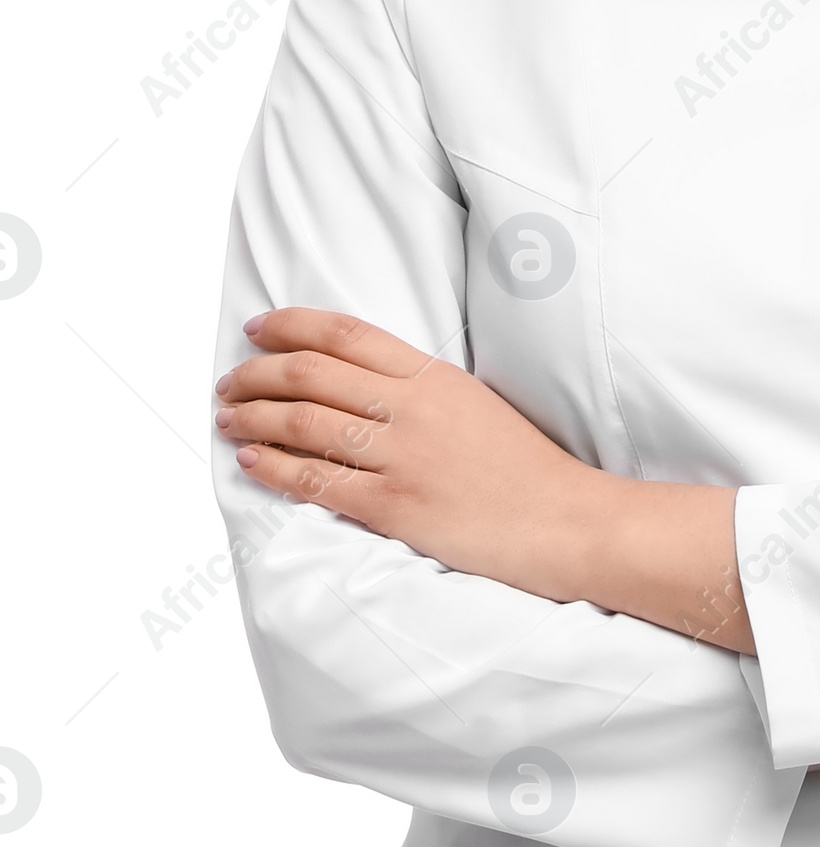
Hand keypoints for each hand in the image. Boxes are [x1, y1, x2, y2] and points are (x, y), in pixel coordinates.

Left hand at [216, 309, 595, 596]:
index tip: (256, 329)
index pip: (345, 334)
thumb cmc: (523, 466)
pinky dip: (274, 468)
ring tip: (228, 418)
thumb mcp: (474, 402)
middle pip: (311, 373)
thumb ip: (419, 387)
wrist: (563, 520)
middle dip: (256, 373)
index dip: (290, 326)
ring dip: (253, 417)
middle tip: (229, 381)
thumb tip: (356, 380)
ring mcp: (401, 457)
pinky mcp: (393, 507)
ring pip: (304, 423)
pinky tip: (251, 461)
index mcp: (433, 375)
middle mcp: (412, 408)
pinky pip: (317, 481)